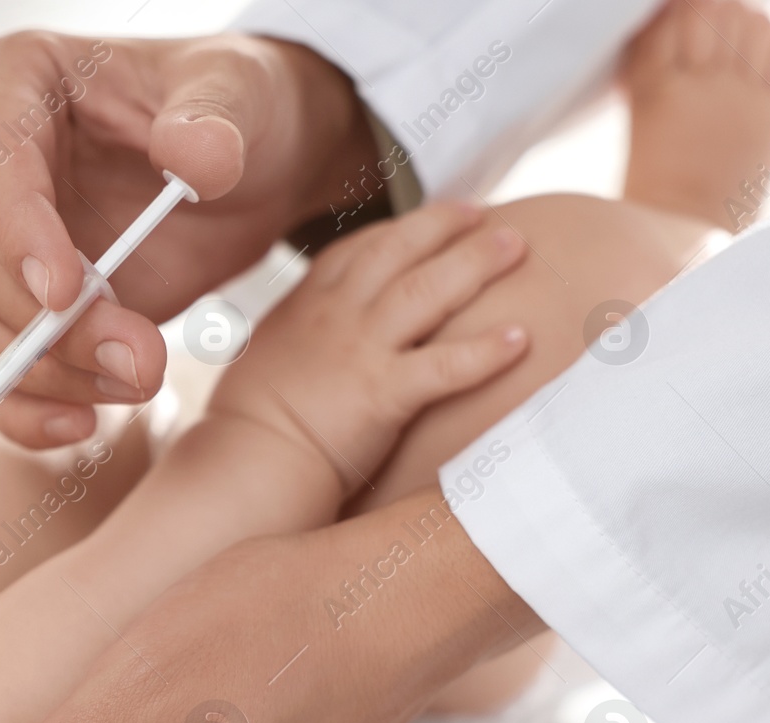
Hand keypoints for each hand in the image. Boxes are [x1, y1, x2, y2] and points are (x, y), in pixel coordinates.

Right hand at [0, 32, 374, 447]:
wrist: (259, 167)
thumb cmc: (240, 108)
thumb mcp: (243, 93)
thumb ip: (216, 119)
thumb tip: (192, 162)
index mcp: (18, 80)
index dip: (18, 234)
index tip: (67, 294)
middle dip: (52, 324)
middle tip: (141, 360)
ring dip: (53, 373)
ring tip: (143, 380)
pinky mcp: (23, 308)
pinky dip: (29, 410)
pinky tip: (82, 427)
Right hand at [208, 200, 529, 492]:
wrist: (249, 461)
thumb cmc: (249, 425)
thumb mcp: (262, 361)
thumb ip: (293, 340)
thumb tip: (304, 344)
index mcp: (306, 306)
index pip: (358, 249)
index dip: (399, 229)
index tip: (433, 219)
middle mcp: (337, 316)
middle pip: (399, 251)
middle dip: (445, 225)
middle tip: (486, 214)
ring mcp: (362, 350)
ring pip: (428, 290)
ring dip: (475, 262)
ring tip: (516, 244)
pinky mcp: (384, 393)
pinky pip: (445, 365)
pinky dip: (485, 352)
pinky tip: (520, 340)